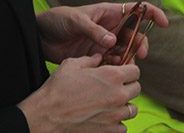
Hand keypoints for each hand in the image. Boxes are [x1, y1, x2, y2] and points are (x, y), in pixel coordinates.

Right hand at [18, 55, 140, 132]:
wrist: (46, 116)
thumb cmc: (57, 89)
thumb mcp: (72, 65)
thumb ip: (90, 59)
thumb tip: (99, 58)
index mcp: (112, 76)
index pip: (135, 71)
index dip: (128, 70)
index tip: (121, 73)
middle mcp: (118, 95)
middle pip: (136, 89)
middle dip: (128, 86)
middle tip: (115, 88)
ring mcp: (114, 115)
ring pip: (132, 109)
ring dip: (124, 105)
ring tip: (111, 104)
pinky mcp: (109, 130)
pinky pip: (123, 127)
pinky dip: (117, 123)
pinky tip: (106, 118)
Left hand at [38, 3, 168, 63]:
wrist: (41, 36)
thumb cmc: (58, 20)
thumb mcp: (76, 20)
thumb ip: (94, 31)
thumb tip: (112, 42)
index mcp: (109, 12)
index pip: (136, 10)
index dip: (152, 14)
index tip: (164, 23)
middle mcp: (110, 27)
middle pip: (134, 35)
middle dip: (140, 44)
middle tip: (138, 55)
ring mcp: (104, 42)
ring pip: (125, 51)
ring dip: (127, 58)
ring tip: (121, 65)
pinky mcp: (97, 56)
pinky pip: (112, 63)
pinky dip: (114, 67)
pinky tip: (109, 70)